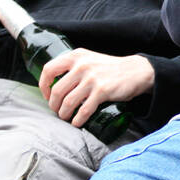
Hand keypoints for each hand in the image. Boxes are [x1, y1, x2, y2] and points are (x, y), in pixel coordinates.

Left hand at [39, 50, 154, 128]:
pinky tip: (77, 123)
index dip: (44, 86)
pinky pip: (84, 109)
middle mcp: (82, 65)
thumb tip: (55, 85)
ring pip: (68, 102)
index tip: (47, 95)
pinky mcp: (102, 91)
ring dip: (64, 114)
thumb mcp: (89, 59)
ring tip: (66, 118)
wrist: (136, 71)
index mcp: (76, 56)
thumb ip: (74, 66)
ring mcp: (92, 78)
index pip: (48, 70)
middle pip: (57, 90)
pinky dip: (78, 119)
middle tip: (57, 111)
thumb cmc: (110, 68)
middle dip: (54, 105)